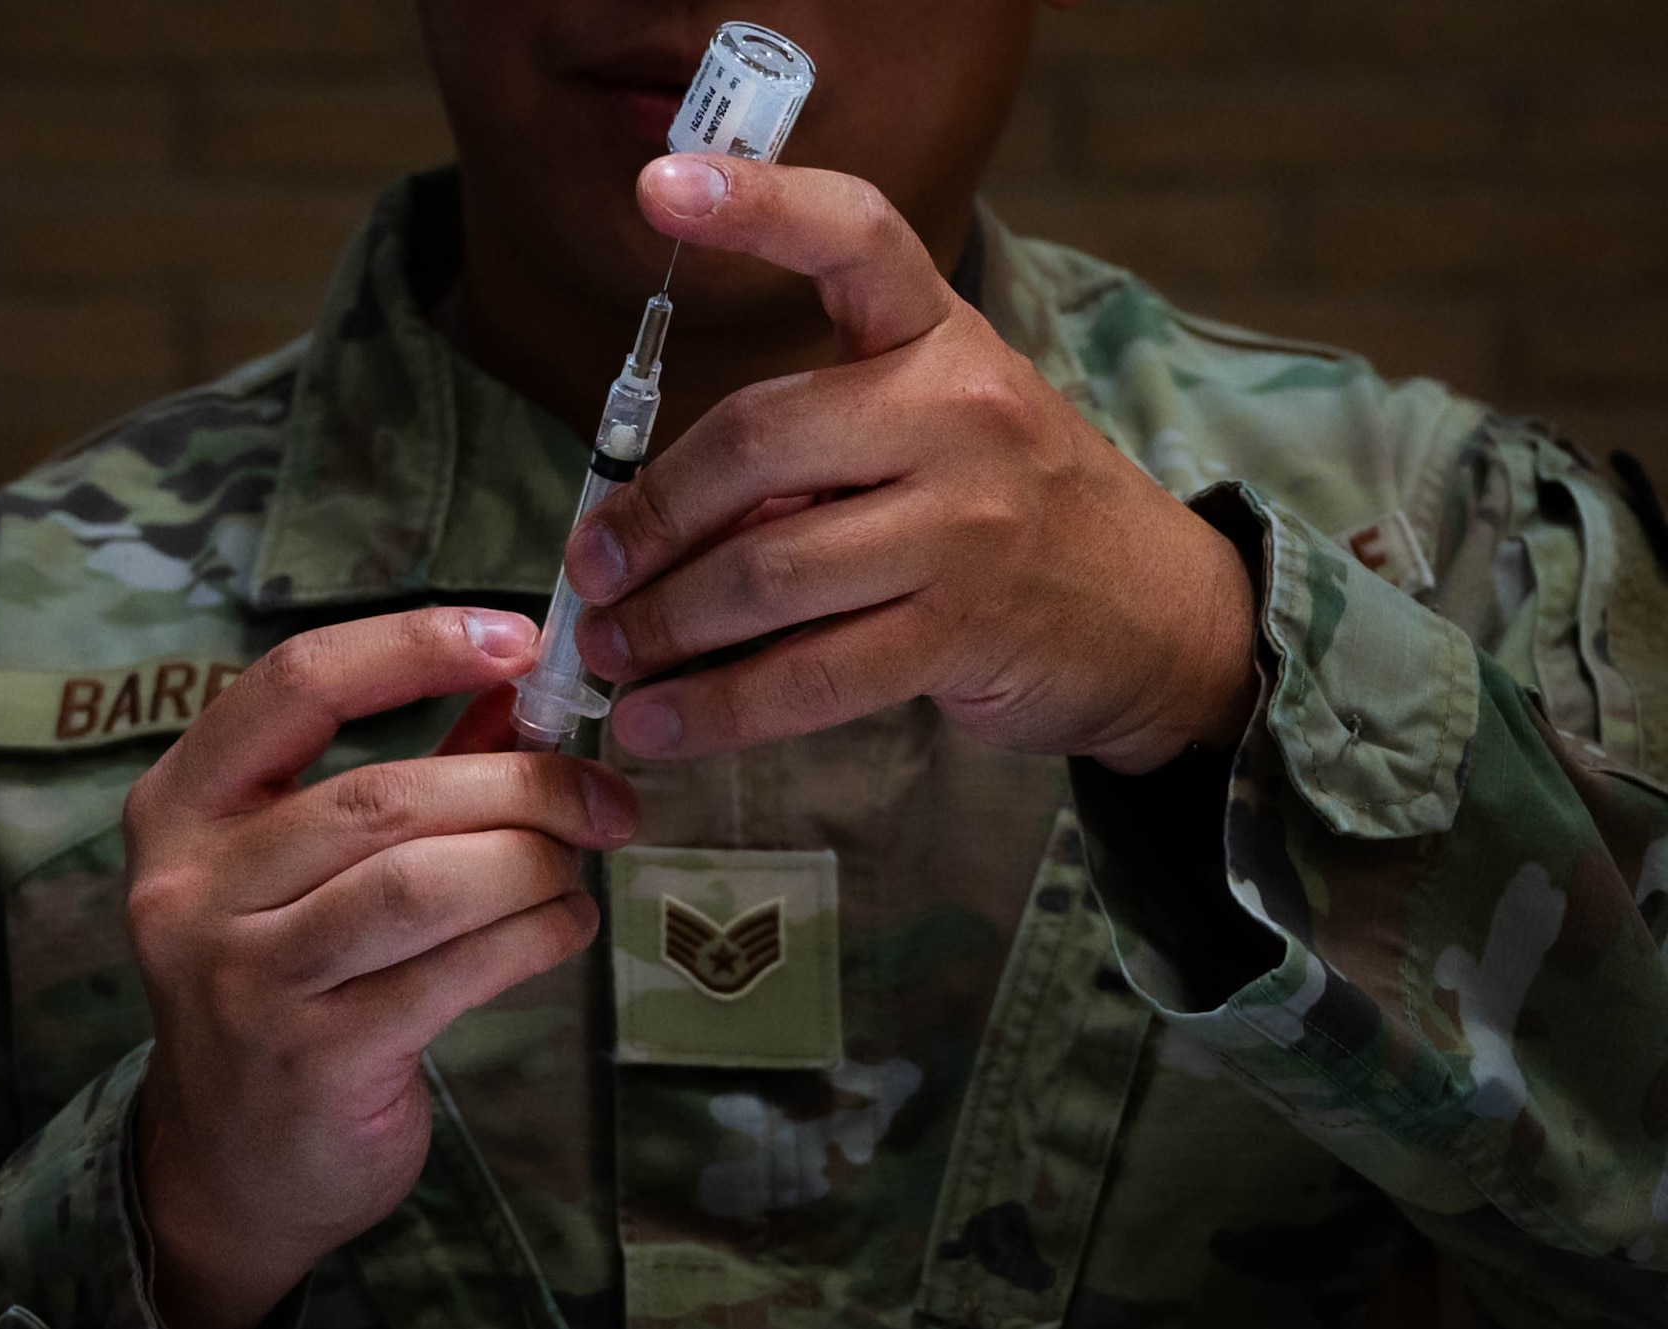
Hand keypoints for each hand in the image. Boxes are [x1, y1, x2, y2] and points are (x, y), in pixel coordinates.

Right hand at [122, 608, 637, 1328]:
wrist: (236, 1165)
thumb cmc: (290, 982)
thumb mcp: (315, 865)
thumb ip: (412, 772)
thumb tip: (521, 686)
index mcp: (183, 806)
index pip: (296, 685)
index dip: (415, 646)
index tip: (520, 643)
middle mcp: (193, 886)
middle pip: (384, 796)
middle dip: (522, 784)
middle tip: (603, 796)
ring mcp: (245, 979)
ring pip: (423, 882)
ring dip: (532, 861)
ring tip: (579, 863)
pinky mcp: (315, 1058)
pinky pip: (454, 970)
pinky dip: (534, 934)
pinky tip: (563, 924)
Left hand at [564, 155, 1257, 773]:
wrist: (1161, 614)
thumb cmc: (1013, 510)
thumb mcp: (934, 436)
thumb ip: (813, 453)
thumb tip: (654, 529)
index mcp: (940, 336)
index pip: (854, 237)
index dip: (756, 202)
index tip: (655, 183)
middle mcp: (958, 412)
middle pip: (757, 439)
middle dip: (650, 516)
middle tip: (589, 571)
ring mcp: (967, 526)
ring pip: (767, 573)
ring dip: (664, 625)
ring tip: (604, 652)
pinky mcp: (963, 631)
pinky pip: (808, 676)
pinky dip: (717, 708)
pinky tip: (656, 725)